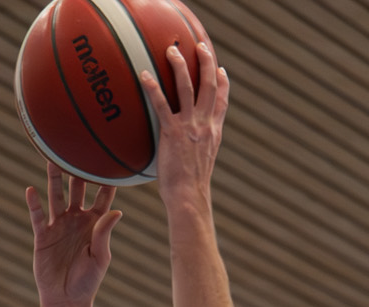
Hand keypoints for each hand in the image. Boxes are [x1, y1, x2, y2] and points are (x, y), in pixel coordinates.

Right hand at [26, 169, 122, 306]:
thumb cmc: (87, 282)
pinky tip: (31, 189)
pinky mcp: (43, 236)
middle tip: (80, 146)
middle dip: (79, 170)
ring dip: (54, 178)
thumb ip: (105, 234)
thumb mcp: (100, 258)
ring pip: (56, 196)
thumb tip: (117, 212)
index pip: (103, 195)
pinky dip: (34, 204)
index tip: (111, 157)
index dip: (107, 178)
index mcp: (95, 223)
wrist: (66, 301)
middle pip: (78, 188)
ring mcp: (59, 225)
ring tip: (52, 158)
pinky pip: (37, 216)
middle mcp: (77, 219)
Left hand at [141, 40, 228, 213]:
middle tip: (200, 46)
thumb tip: (186, 151)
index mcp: (214, 132)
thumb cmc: (191, 189)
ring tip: (172, 50)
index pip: (222, 102)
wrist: (189, 198)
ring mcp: (190, 127)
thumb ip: (197, 149)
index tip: (221, 70)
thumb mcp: (200, 164)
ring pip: (187, 87)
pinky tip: (145, 75)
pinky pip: (162, 104)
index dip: (223, 83)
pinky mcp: (172, 133)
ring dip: (180, 65)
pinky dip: (153, 88)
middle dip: (206, 62)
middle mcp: (205, 125)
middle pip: (209, 85)